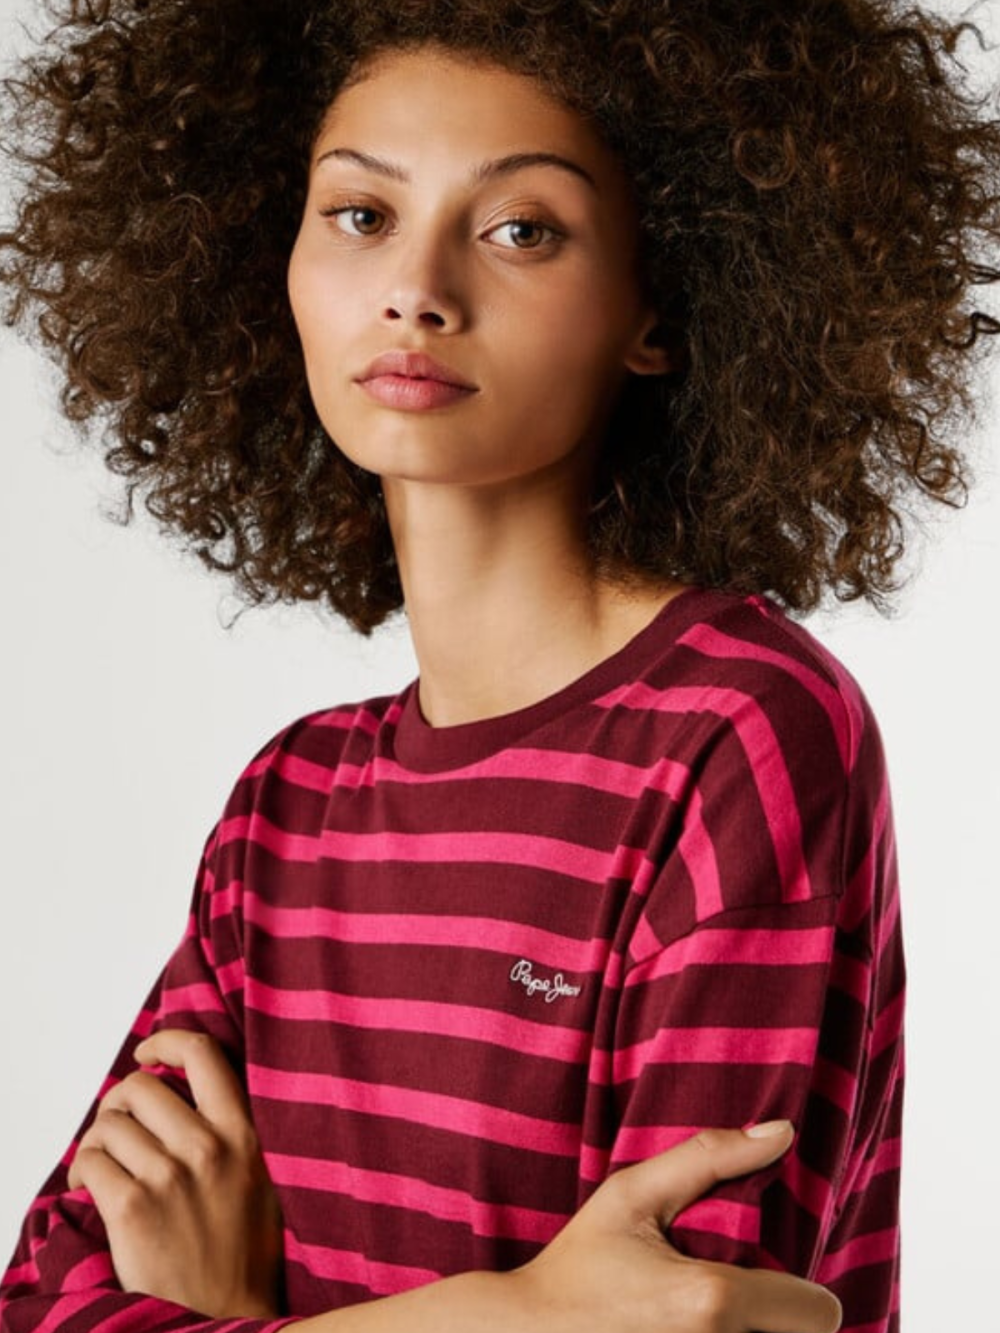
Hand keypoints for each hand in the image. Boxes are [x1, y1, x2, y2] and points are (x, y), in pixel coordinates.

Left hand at [67, 1029, 282, 1317]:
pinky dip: (82, 1171)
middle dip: (120, 1102)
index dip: (167, 1041)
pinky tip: (91, 1187)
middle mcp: (207, 1148)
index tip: (149, 1052)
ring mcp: (168, 1177)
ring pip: (110, 1124)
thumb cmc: (242, 1256)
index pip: (203, 1053)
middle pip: (142, 1086)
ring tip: (104, 1165)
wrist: (226, 1317)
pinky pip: (90, 1163)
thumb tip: (189, 1090)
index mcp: (244, 1134)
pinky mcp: (131, 1209)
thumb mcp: (260, 1178)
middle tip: (119, 1126)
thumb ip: (234, 1132)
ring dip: (98, 1141)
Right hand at [503, 1122, 841, 1332]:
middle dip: (784, 1321)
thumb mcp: (632, 1194)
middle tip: (739, 1298)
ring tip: (708, 1317)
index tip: (772, 1278)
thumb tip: (782, 1131)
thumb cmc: (579, 1263)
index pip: (819, 1312)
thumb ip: (710, 1157)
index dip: (805, 1293)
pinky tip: (687, 1332)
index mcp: (711, 1299)